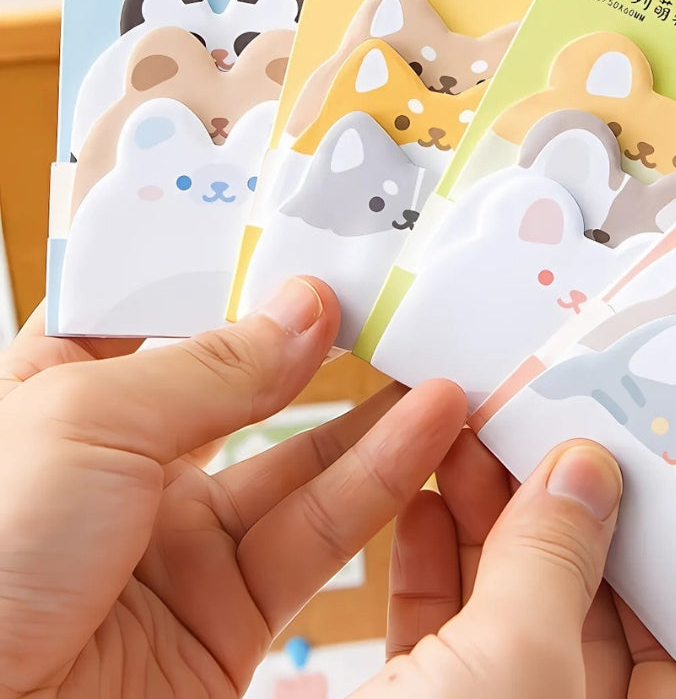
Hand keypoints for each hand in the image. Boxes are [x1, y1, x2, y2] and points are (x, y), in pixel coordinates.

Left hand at [0, 279, 465, 698]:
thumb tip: (305, 309)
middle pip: (242, 387)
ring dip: (372, 413)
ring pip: (297, 462)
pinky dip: (379, 481)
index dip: (227, 278)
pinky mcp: (225, 613)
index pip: (154, 315)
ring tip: (434, 360)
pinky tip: (425, 428)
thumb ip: (211, 367)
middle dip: (317, 345)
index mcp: (58, 399)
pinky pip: (317, 534)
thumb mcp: (88, 424)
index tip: (299, 246)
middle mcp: (122, 466)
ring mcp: (177, 542)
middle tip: (389, 301)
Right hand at [363, 429, 675, 697]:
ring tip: (469, 435)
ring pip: (513, 612)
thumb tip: (589, 467)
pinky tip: (423, 497)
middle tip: (540, 422)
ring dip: (489, 518)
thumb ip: (557, 564)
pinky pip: (445, 635)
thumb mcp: (513, 673)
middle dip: (563, 509)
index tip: (644, 463)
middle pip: (596, 612)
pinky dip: (433, 564)